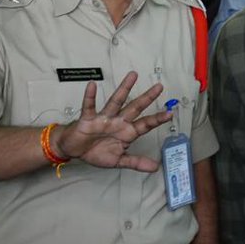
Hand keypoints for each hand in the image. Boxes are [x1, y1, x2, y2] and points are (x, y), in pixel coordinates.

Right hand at [52, 72, 171, 171]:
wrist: (75, 150)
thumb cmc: (96, 152)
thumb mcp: (118, 160)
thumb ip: (136, 162)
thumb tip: (155, 168)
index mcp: (126, 132)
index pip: (145, 124)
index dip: (157, 119)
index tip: (170, 114)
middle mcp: (118, 122)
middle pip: (135, 107)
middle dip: (147, 98)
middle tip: (159, 86)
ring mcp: (104, 118)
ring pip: (116, 101)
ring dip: (124, 89)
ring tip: (133, 76)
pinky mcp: (88, 119)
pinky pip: (89, 106)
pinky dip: (89, 97)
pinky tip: (92, 85)